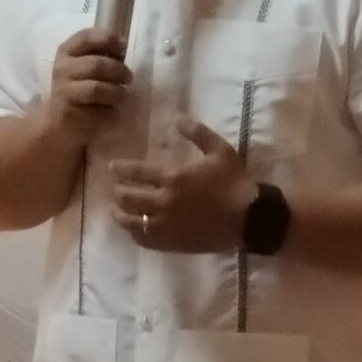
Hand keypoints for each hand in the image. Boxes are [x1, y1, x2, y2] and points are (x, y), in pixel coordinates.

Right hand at [42, 28, 131, 143]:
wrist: (58, 120)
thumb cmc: (78, 87)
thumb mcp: (82, 65)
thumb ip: (99, 54)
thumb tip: (123, 46)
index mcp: (66, 52)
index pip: (85, 37)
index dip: (108, 38)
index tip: (123, 46)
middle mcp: (62, 69)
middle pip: (97, 65)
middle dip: (119, 71)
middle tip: (128, 77)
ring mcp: (64, 92)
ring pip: (98, 88)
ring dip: (117, 92)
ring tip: (122, 95)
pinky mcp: (71, 113)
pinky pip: (99, 110)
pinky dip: (111, 111)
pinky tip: (111, 110)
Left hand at [111, 119, 255, 252]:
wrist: (250, 218)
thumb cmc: (235, 182)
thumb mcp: (220, 151)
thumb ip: (197, 133)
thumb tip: (177, 118)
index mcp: (174, 178)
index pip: (137, 173)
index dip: (121, 169)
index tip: (111, 167)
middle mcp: (164, 202)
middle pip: (128, 198)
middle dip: (117, 191)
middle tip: (115, 188)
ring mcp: (166, 226)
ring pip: (131, 222)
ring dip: (119, 214)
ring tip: (115, 210)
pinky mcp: (172, 243)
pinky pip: (144, 240)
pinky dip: (135, 233)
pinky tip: (134, 228)